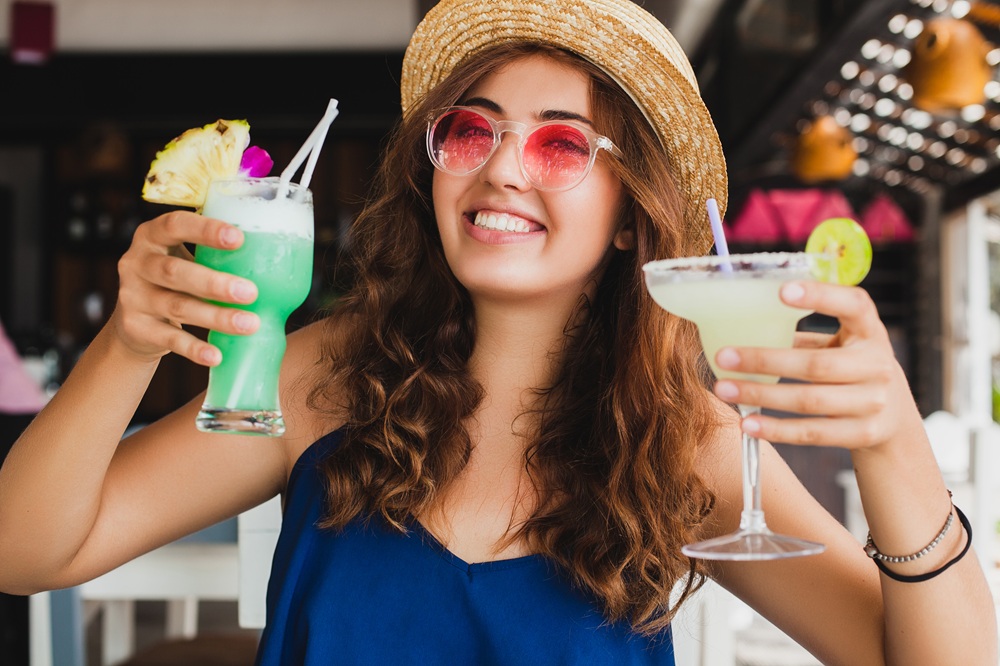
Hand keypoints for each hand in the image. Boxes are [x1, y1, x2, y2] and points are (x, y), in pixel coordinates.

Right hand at [113, 210, 259, 365]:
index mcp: (152, 236)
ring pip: (177, 307)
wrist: (135, 322)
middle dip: (215, 283)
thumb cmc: (177, 281)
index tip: (239, 238)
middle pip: (174, 272)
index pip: (175, 225)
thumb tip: (276, 256)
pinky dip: (194, 348)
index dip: (205, 230)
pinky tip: (217, 355)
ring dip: (215, 317)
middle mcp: (137, 263)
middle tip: (251, 292)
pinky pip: (169, 339)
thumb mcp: (186, 258)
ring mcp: (132, 296)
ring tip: (249, 324)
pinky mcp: (135, 327)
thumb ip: (215, 254)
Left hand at [710, 280, 923, 452]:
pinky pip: (813, 433)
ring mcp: (874, 402)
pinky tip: (747, 424)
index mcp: (870, 331)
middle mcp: (878, 364)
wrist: (895, 421)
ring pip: (809, 400)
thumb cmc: (851, 369)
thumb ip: (801, 336)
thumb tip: (738, 326)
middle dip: (764, 360)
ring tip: (723, 389)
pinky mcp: (864, 434)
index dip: (821, 296)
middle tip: (722, 357)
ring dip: (761, 395)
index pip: (854, 305)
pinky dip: (776, 429)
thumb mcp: (840, 345)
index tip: (782, 291)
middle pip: (816, 364)